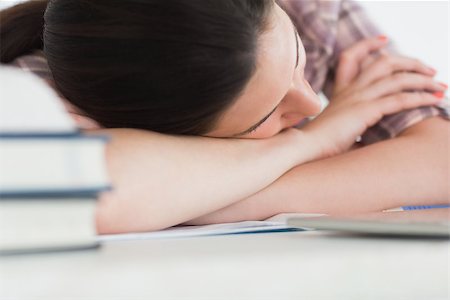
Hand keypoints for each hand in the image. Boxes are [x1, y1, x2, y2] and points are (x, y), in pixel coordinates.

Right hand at [301, 37, 446, 157]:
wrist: (304, 148)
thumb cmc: (317, 145)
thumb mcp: (334, 129)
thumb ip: (349, 124)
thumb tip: (362, 134)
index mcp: (341, 92)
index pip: (350, 57)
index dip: (367, 45)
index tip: (383, 41)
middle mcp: (350, 90)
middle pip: (384, 62)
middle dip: (411, 62)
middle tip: (429, 70)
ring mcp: (358, 98)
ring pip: (397, 78)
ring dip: (423, 80)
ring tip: (440, 85)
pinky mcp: (364, 110)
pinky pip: (399, 99)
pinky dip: (420, 98)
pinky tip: (434, 99)